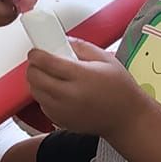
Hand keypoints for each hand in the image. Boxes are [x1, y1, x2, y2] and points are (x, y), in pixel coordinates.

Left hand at [26, 39, 145, 138]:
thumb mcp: (106, 60)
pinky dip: (44, 96)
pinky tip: (58, 91)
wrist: (127, 119)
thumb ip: (81, 47)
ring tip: (51, 76)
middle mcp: (70, 95)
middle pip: (35, 77)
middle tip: (41, 62)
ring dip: (37, 81)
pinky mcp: (61, 120)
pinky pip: (42, 104)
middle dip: (34, 66)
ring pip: (35, 91)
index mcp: (81, 76)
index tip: (36, 51)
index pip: (46, 62)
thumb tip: (62, 40)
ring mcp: (64, 110)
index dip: (36, 54)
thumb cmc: (120, 89)